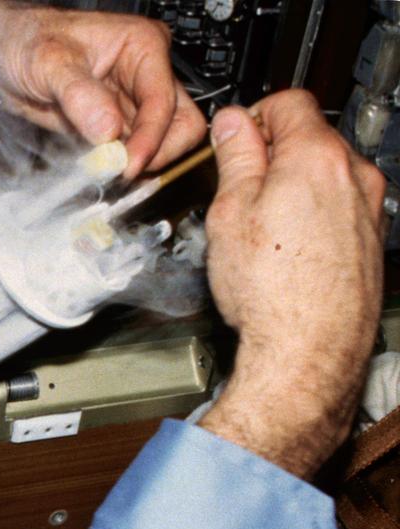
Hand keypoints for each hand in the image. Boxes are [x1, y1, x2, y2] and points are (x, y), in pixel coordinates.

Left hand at [0, 0, 204, 177]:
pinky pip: (128, 151)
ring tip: (104, 172)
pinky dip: (117, 165)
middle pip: (178, 124)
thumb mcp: (48, 61)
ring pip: (157, 142)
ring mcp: (130, 101)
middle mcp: (143, 74)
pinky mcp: (112, 124)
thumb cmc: (24, 40)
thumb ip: (79, 95)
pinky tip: (97, 170)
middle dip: (156, 152)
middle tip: (122, 172)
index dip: (151, 137)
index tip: (129, 165)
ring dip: (136, 163)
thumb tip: (108, 131)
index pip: (163, 100)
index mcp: (142, 46)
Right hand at [199, 90, 384, 477]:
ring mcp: (369, 209)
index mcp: (317, 157)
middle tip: (235, 188)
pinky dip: (312, 216)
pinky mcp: (371, 241)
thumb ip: (235, 158)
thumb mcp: (230, 213)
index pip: (288, 102)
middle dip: (272, 154)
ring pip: (325, 176)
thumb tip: (232, 125)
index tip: (232, 140)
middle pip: (310, 138)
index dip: (252, 116)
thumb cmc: (271, 293)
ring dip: (292, 187)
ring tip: (258, 227)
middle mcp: (355, 176)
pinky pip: (338, 209)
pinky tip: (283, 251)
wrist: (307, 351)